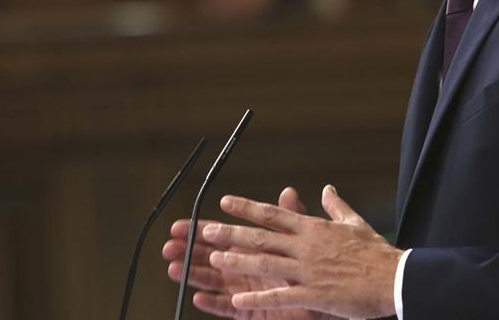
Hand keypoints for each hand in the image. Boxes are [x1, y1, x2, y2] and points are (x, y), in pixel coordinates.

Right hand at [163, 187, 341, 319]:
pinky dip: (213, 303)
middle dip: (188, 252)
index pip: (222, 237)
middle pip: (210, 258)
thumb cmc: (314, 268)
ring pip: (214, 282)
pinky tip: (198, 297)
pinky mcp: (251, 311)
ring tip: (174, 268)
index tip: (180, 225)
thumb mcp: (304, 238)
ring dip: (193, 275)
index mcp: (253, 249)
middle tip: (169, 245)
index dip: (200, 231)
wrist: (329, 297)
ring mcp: (246, 291)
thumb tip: (288, 192)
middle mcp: (244, 269)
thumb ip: (293, 217)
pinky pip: (228, 309)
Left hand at [204, 185, 400, 319]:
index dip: (247, 207)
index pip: (274, 214)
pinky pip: (280, 296)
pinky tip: (236, 298)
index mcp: (314, 229)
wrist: (396, 279)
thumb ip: (336, 207)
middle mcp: (306, 247)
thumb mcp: (355, 223)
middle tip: (206, 229)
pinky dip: (257, 297)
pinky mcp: (314, 295)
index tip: (225, 201)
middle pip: (262, 236)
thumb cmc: (376, 252)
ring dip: (238, 259)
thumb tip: (327, 189)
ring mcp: (308, 271)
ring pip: (265, 263)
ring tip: (215, 257)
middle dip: (231, 232)